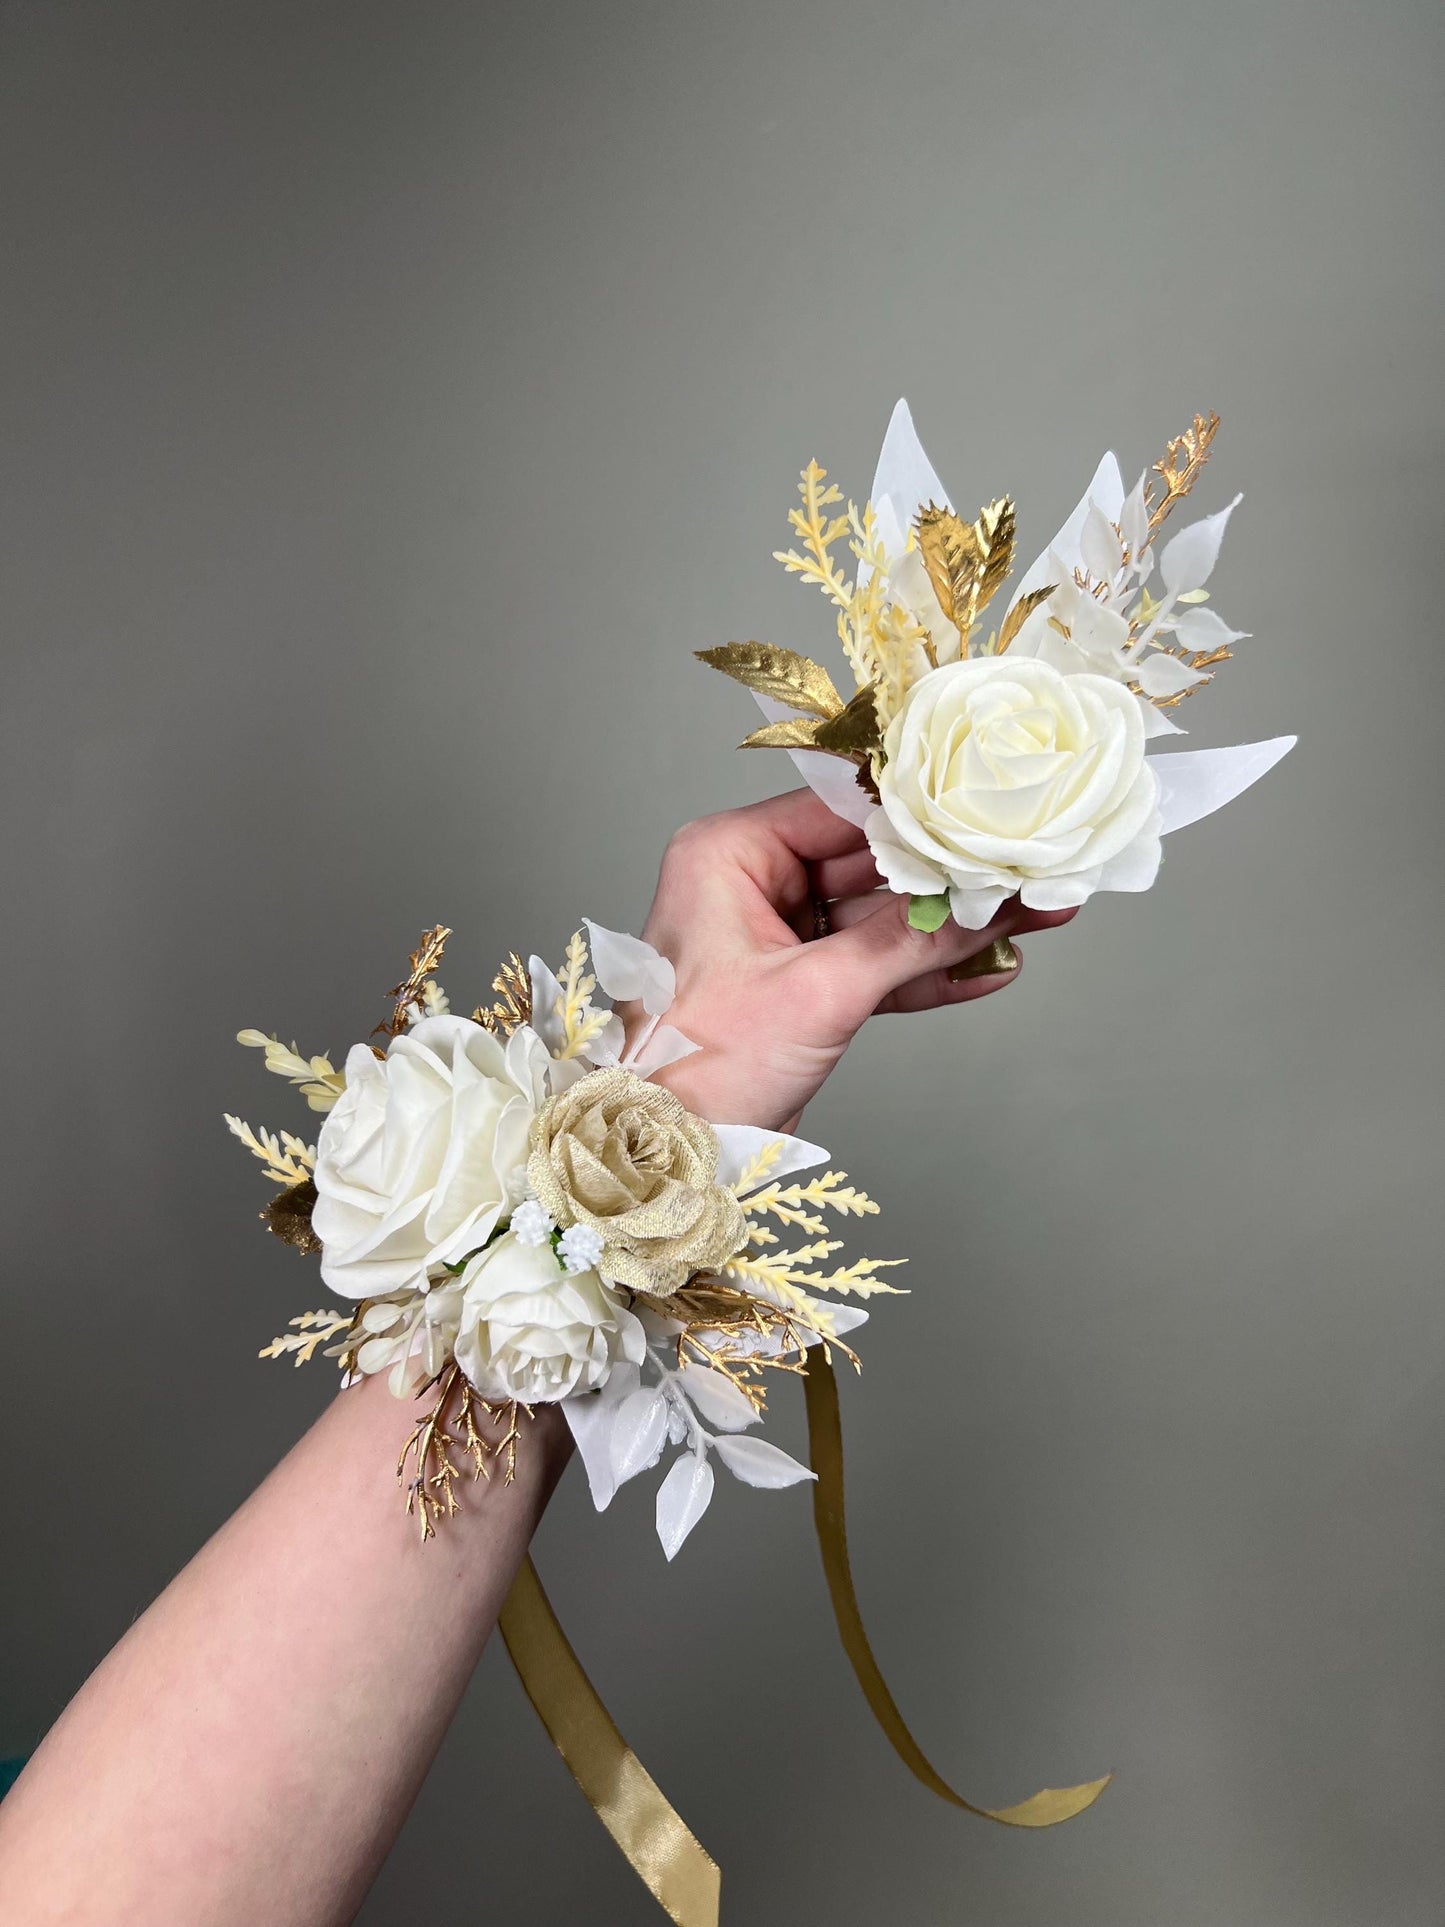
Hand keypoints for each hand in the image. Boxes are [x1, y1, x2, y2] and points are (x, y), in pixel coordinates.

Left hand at [639, 787, 1077, 1129]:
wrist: (662, 1154)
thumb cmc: (696, 1069)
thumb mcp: (817, 994)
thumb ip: (909, 943)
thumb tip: (985, 904)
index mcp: (728, 855)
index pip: (840, 810)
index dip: (918, 812)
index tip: (987, 809)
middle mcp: (747, 883)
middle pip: (868, 863)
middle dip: (948, 876)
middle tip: (1024, 869)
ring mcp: (772, 937)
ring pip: (878, 918)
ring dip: (949, 928)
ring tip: (1031, 917)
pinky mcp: (795, 987)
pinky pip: (871, 965)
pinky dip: (924, 972)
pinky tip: (989, 969)